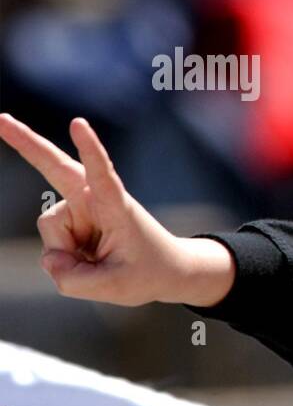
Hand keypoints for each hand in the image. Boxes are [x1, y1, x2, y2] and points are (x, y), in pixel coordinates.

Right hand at [0, 114, 232, 306]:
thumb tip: (48, 262)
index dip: (90, 150)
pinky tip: (90, 258)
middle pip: (54, 167)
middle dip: (26, 142)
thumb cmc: (148, 271)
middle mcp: (94, 200)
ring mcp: (80, 208)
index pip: (102, 175)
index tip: (78, 123)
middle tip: (1, 119)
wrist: (163, 270)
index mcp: (117, 205)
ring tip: (100, 261)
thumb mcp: (116, 286)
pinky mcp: (71, 220)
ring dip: (68, 256)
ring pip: (51, 234)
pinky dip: (67, 261)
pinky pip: (52, 246)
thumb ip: (75, 279)